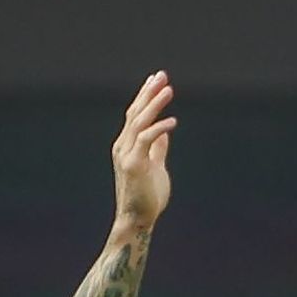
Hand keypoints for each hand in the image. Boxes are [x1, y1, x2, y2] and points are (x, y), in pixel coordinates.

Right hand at [112, 71, 178, 227]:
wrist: (137, 220)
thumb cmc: (147, 197)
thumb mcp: (154, 167)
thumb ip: (157, 149)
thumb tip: (164, 133)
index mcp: (127, 145)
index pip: (135, 115)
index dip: (145, 96)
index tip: (156, 80)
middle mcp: (123, 146)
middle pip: (135, 113)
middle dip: (149, 93)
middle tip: (162, 75)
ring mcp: (126, 155)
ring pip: (139, 122)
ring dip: (154, 104)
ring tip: (168, 90)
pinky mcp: (133, 165)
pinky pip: (146, 141)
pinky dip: (159, 129)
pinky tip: (173, 122)